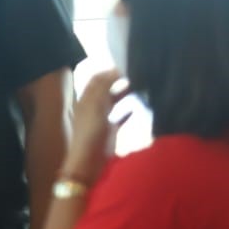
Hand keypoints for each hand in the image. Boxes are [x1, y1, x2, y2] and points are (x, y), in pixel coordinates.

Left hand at [61, 69, 130, 184]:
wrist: (89, 163)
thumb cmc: (90, 134)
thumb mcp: (95, 107)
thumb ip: (103, 88)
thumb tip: (115, 70)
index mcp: (86, 100)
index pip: (97, 79)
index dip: (109, 71)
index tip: (127, 64)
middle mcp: (93, 107)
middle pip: (106, 89)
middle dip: (119, 81)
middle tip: (139, 74)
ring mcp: (102, 120)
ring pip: (114, 102)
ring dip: (125, 94)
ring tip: (142, 87)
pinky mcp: (110, 132)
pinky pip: (121, 118)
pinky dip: (129, 111)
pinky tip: (140, 108)